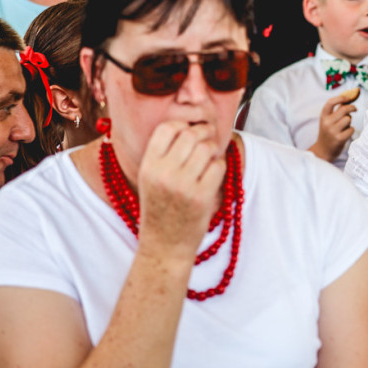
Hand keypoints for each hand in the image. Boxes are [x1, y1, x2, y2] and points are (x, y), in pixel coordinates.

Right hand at [135, 121, 228, 260]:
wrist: (165, 244)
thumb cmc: (160, 207)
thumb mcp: (151, 179)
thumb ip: (164, 153)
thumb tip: (190, 124)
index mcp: (148, 166)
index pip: (167, 128)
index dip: (182, 125)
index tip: (189, 131)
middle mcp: (163, 173)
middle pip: (191, 134)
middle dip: (203, 133)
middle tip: (207, 140)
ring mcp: (183, 185)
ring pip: (207, 148)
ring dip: (213, 150)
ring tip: (208, 159)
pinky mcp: (202, 196)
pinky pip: (219, 166)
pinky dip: (219, 166)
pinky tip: (212, 175)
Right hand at [310, 92, 356, 161]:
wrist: (323, 150)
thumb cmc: (328, 133)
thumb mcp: (328, 121)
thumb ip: (336, 111)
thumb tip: (348, 99)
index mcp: (323, 116)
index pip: (330, 102)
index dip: (340, 98)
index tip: (348, 98)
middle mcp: (327, 123)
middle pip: (344, 109)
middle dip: (352, 107)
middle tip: (355, 109)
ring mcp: (332, 131)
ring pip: (348, 119)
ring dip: (349, 121)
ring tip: (345, 126)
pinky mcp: (339, 139)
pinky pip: (351, 129)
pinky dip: (351, 130)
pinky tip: (346, 133)